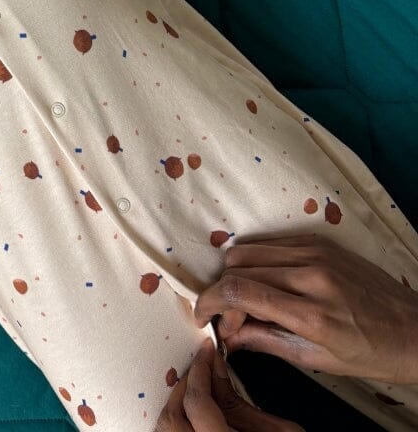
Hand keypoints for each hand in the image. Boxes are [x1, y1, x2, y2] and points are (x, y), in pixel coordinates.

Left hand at [156, 339, 303, 431]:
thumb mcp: (279, 431)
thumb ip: (240, 401)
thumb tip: (216, 367)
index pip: (196, 403)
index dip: (198, 371)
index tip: (205, 353)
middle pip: (172, 418)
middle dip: (183, 387)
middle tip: (199, 369)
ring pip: (166, 431)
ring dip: (175, 406)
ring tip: (194, 389)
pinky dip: (178, 424)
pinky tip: (190, 414)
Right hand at [194, 236, 417, 384]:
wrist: (417, 330)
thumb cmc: (370, 354)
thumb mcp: (317, 359)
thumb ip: (265, 341)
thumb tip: (226, 335)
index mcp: (311, 313)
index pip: (240, 293)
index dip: (210, 302)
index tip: (203, 316)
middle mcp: (311, 276)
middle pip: (237, 266)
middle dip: (223, 292)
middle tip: (232, 317)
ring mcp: (316, 253)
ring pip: (248, 250)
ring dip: (236, 274)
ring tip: (248, 300)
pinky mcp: (320, 241)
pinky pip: (270, 243)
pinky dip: (256, 261)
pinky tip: (267, 282)